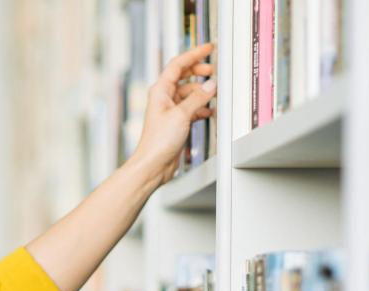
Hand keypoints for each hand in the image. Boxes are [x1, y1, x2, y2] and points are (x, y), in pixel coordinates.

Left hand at [131, 42, 216, 185]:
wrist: (153, 164)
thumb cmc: (158, 141)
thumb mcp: (182, 115)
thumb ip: (198, 98)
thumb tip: (211, 85)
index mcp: (160, 90)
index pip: (178, 64)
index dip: (193, 54)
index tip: (207, 48)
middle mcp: (164, 98)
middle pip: (183, 76)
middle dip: (198, 71)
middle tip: (213, 70)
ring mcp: (170, 110)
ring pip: (189, 93)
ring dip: (201, 91)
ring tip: (215, 91)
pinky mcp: (176, 122)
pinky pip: (190, 108)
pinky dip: (200, 107)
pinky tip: (209, 110)